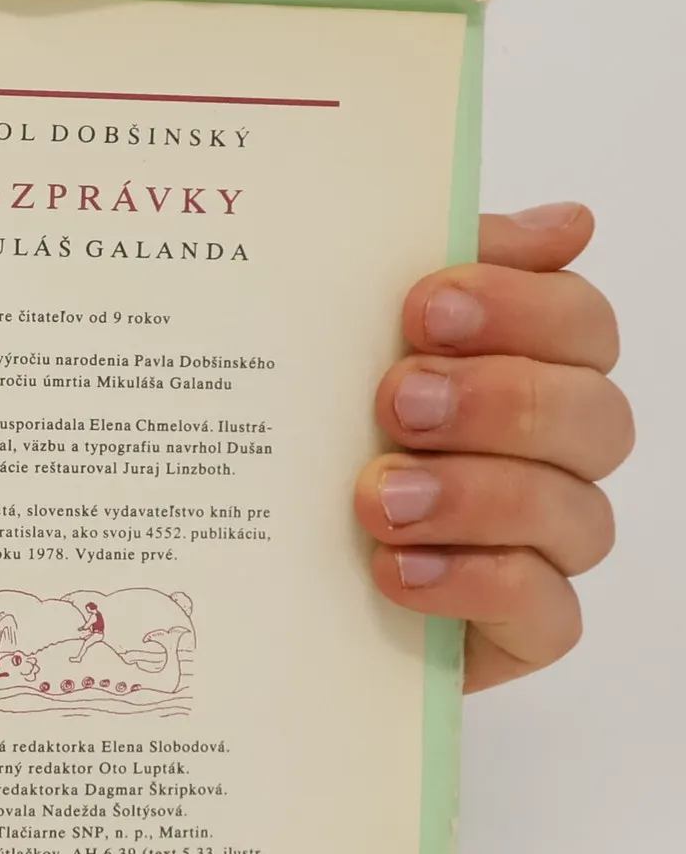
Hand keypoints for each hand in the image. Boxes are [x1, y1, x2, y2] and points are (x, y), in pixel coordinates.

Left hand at [356, 203, 631, 690]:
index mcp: (525, 368)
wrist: (259, 574)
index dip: (521, 307)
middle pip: (593, 416)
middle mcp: (551, 454)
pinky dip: (475, 586)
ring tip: (379, 496)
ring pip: (576, 515)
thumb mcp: (339, 342)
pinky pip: (546, 612)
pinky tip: (397, 570)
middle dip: (497, 401)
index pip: (580, 324)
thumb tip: (566, 223)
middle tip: (396, 401)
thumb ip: (427, 267)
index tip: (426, 306)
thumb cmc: (314, 437)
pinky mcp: (518, 630)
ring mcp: (542, 546)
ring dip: (477, 496)